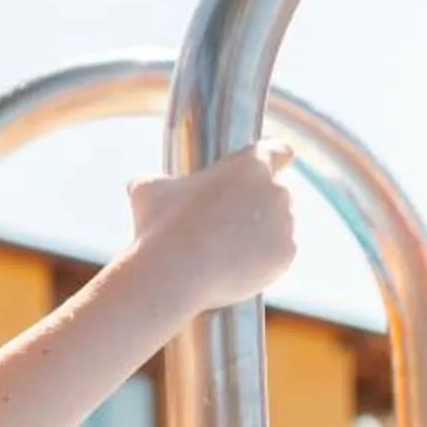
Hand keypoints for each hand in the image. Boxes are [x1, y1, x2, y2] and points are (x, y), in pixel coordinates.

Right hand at [125, 143, 296, 313]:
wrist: (174, 275)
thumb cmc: (160, 227)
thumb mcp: (147, 192)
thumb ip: (153, 181)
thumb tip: (140, 183)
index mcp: (249, 165)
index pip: (278, 151)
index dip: (274, 158)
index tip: (270, 167)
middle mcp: (275, 190)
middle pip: (277, 193)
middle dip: (259, 205)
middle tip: (228, 224)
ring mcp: (285, 223)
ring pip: (280, 225)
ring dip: (263, 233)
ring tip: (228, 251)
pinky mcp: (287, 254)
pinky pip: (280, 254)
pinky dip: (264, 261)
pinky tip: (238, 268)